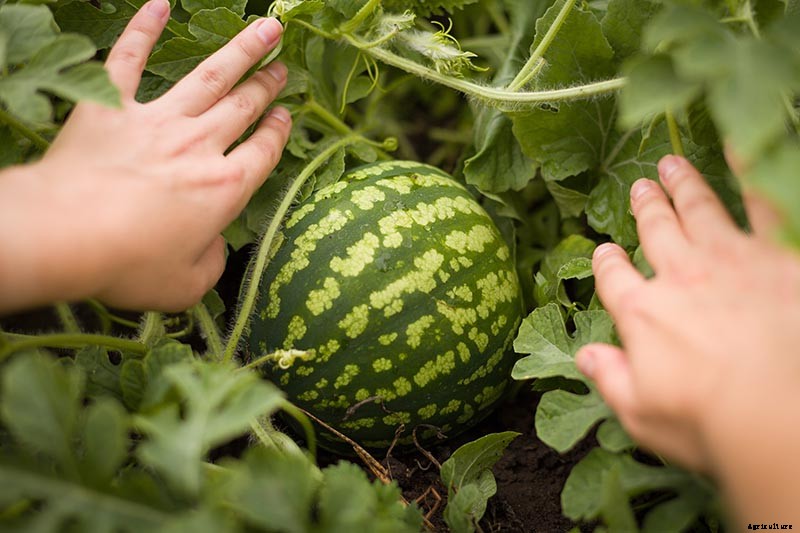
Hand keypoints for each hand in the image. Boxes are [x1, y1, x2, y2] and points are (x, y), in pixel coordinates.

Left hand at [18, 0, 290, 310]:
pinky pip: (130, 60)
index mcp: (223, 189)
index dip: (278, 132)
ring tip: (264, 29)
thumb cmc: (129, 265)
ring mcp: (157, 122)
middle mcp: (198, 147)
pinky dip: (144, 29)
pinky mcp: (112, 107)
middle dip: (267, 84)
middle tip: (282, 66)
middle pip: (243, 108)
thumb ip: (211, 262)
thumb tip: (212, 244)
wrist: (66, 234)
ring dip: (240, 51)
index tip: (286, 115)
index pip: (263, 152)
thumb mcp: (186, 284)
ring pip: (209, 77)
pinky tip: (159, 4)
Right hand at [575, 156, 799, 477]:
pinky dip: (752, 176)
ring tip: (671, 165)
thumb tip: (585, 356)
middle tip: (640, 187)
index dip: (606, 263)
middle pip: (655, 231)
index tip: (604, 252)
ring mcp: (730, 260)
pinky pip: (764, 205)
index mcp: (644, 313)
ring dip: (682, 185)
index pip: (614, 279)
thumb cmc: (710, 423)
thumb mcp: (642, 414)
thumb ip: (611, 378)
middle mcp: (680, 276)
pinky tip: (740, 152)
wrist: (780, 414)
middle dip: (645, 208)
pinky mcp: (778, 256)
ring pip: (698, 210)